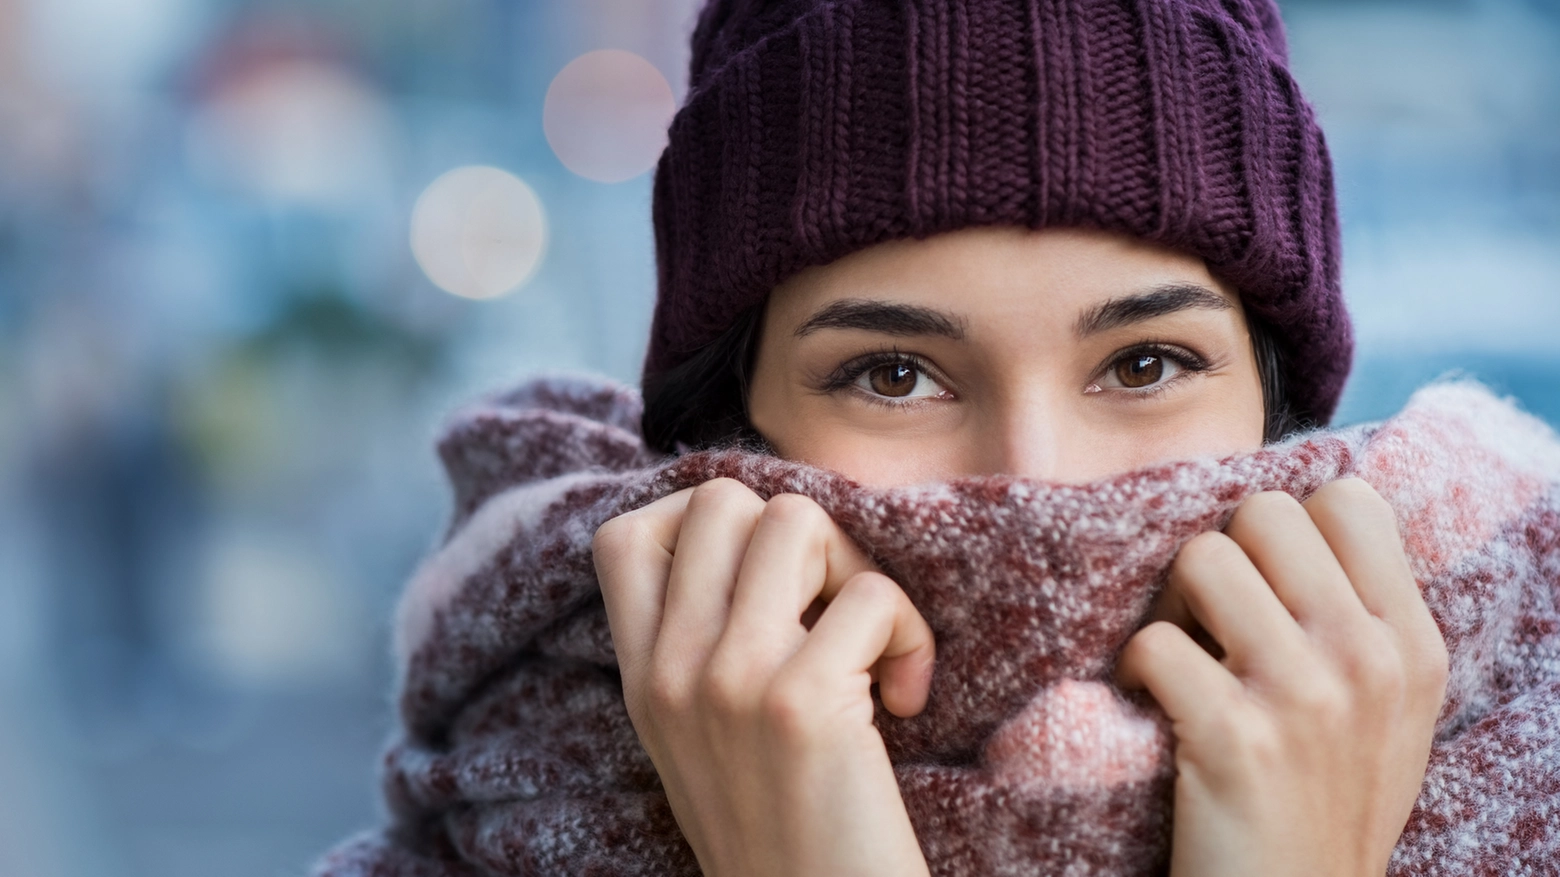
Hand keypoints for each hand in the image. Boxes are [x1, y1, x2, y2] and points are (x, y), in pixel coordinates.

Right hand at [592, 478, 935, 876]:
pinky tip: (905, 700)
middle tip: (831, 610)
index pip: (626, 536)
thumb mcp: (700, 740)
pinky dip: (911, 637)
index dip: (704, 524)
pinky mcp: (801, 702)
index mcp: (642, 680)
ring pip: (797, 520)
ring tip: (872, 646)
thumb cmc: (785, 835)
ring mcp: (730, 680)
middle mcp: (671, 671)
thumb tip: (760, 540)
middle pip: (723, 501)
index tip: (764, 581)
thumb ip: (699, 649)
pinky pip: (873, 596)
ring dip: (857, 570)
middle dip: (800, 537)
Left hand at [1117, 478, 1448, 876]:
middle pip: (1264, 514)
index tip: (1266, 582)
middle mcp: (1368, 657)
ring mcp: (1304, 695)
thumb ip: (1359, 617)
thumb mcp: (1386, 708)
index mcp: (1411, 642)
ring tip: (1181, 657)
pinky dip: (1134, 668)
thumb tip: (1283, 521)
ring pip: (1202, 558)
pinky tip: (1151, 703)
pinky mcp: (1235, 736)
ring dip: (1171, 605)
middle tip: (1209, 618)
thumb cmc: (1325, 802)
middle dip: (1221, 555)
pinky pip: (1155, 641)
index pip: (1348, 499)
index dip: (1287, 528)